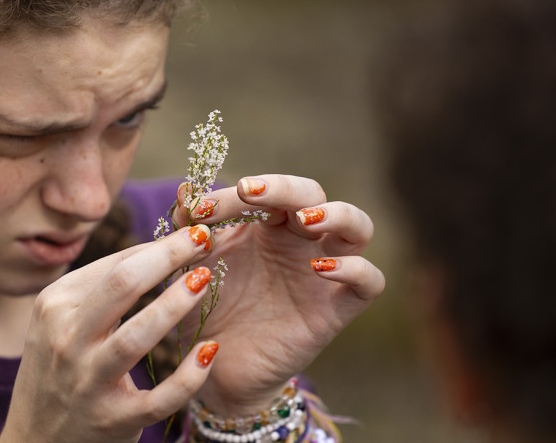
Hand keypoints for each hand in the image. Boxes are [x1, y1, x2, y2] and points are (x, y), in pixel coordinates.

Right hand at [0, 225, 220, 442]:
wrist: (35, 439)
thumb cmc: (59, 368)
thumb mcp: (60, 321)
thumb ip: (100, 288)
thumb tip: (158, 248)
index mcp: (54, 306)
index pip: (113, 265)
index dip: (157, 246)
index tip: (191, 233)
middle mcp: (66, 340)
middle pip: (122, 286)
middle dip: (167, 257)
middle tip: (202, 239)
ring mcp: (88, 382)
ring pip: (137, 337)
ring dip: (175, 305)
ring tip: (205, 280)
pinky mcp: (113, 419)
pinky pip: (160, 397)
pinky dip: (189, 375)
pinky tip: (210, 350)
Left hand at [173, 174, 383, 415]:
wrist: (216, 369)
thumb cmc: (207, 310)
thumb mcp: (190, 268)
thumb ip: (188, 231)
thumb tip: (186, 190)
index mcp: (266, 225)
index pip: (263, 191)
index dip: (232, 194)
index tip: (199, 211)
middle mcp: (300, 242)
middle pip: (312, 194)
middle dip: (283, 187)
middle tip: (250, 191)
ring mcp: (324, 272)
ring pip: (357, 227)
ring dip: (337, 214)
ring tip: (306, 219)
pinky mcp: (338, 309)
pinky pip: (370, 281)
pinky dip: (356, 269)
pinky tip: (322, 271)